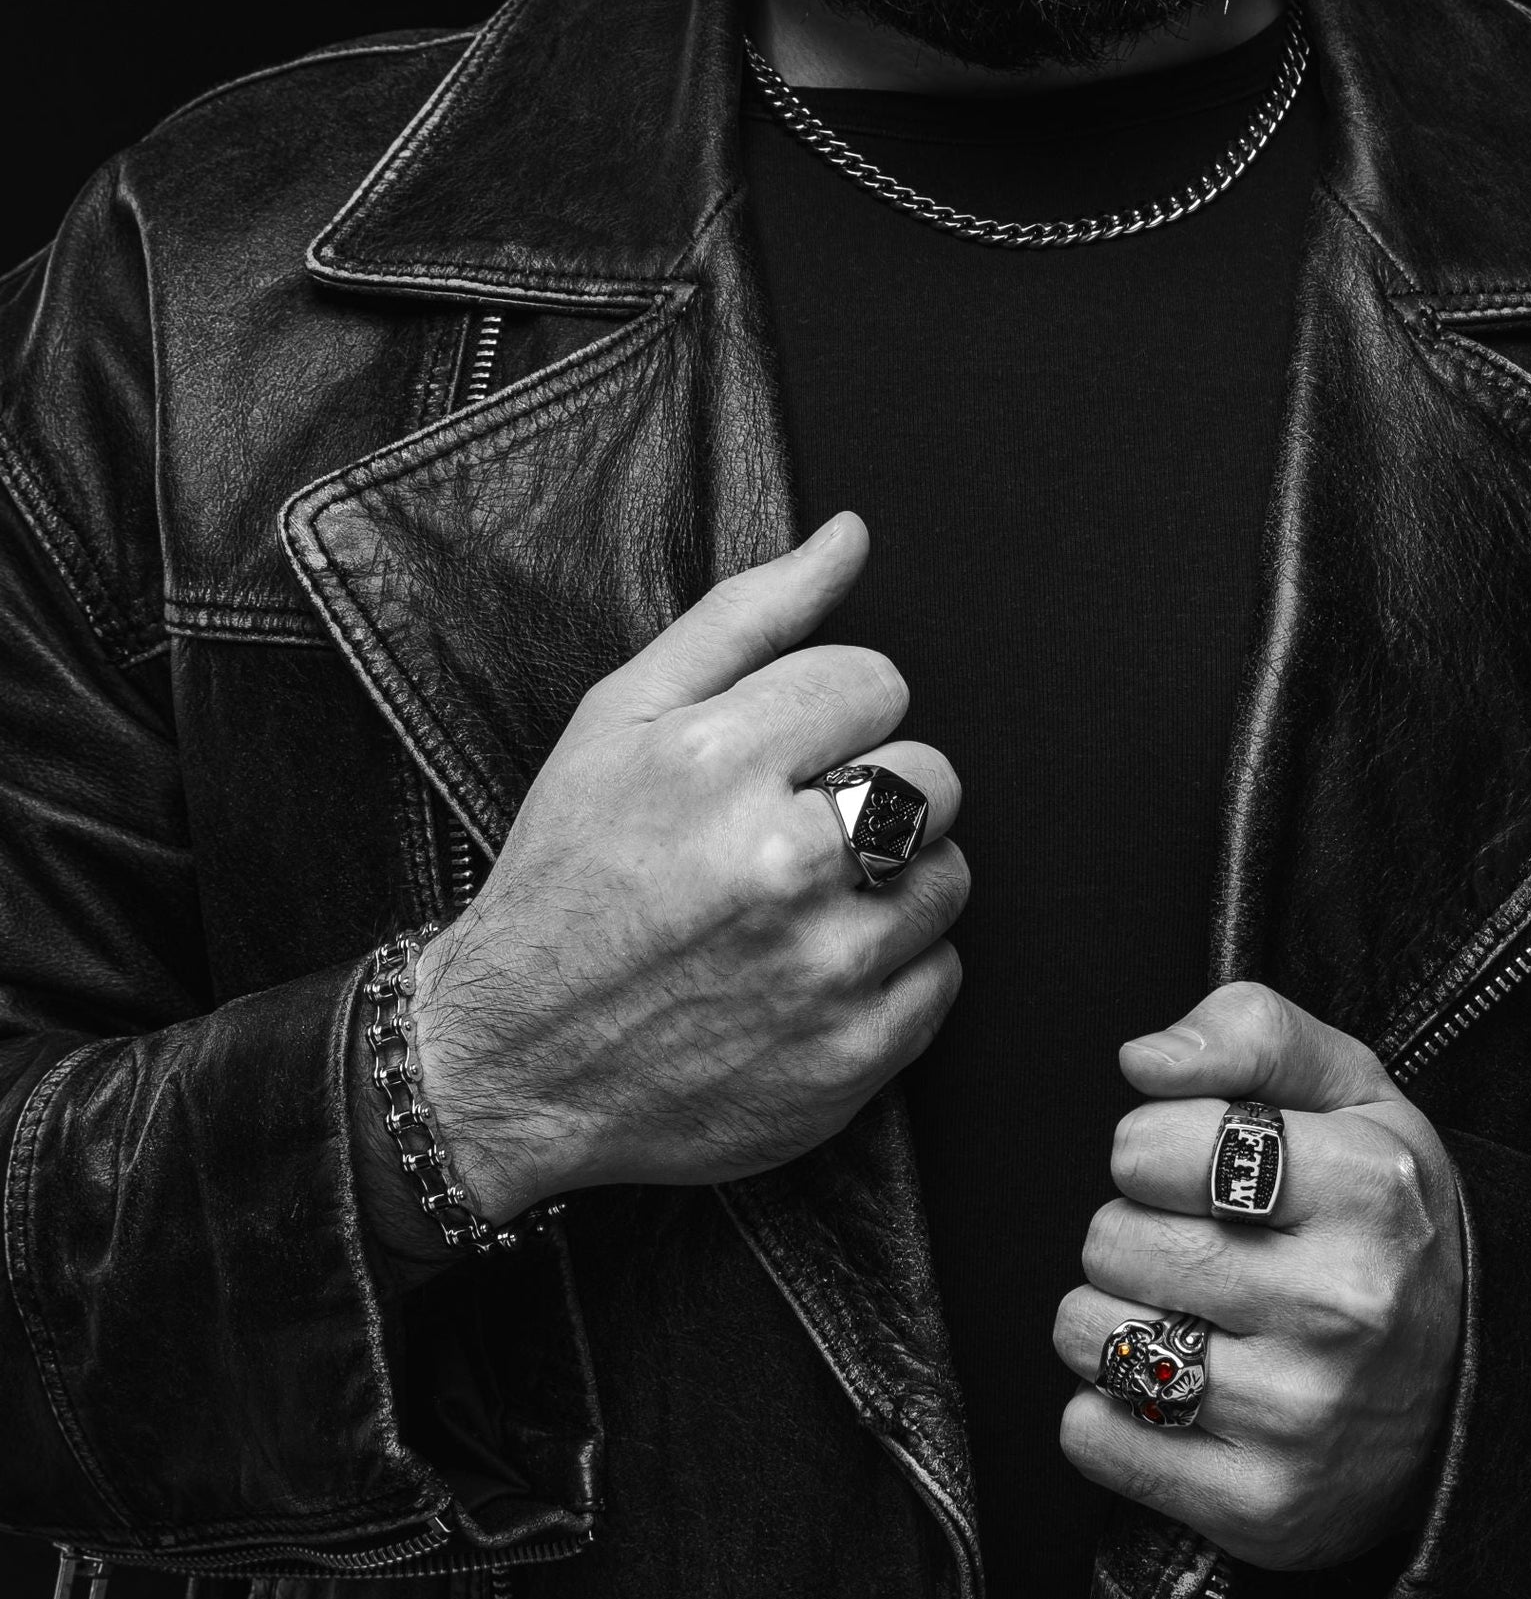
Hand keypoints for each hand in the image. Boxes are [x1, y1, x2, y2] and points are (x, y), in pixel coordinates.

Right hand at [411, 512, 966, 1219]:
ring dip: (894, 885)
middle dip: (878, 794)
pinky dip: (896, 974)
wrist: (512, 1063)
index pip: (879, 683)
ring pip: (950, 877)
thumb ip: (744, 616)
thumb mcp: (618, 721)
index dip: (833, 718)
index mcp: (717, 760)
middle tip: (797, 834)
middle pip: (935, 777)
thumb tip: (852, 536)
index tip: (784, 762)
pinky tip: (815, 975)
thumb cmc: (566, 876)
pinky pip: (944, 976)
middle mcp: (779, 862)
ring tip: (805, 908)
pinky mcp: (851, 1055)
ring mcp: (821, 968)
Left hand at [1054, 982, 1462, 1570]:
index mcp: (1368, 1187)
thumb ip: (1251, 1032)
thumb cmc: (1382, 1221)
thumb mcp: (1351, 1093)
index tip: (1203, 1177)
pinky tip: (1184, 1396)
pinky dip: (1111, 1413)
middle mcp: (1344, 1306)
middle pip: (1108, 1239)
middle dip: (1135, 1235)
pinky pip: (1091, 1434)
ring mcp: (1304, 1416)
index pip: (1147, 1145)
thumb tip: (1144, 1059)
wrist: (1477, 1391)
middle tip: (1205, 1254)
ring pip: (1087, 1335)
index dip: (1155, 1152)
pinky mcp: (1261, 1508)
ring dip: (1111, 1321)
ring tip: (1190, 1319)